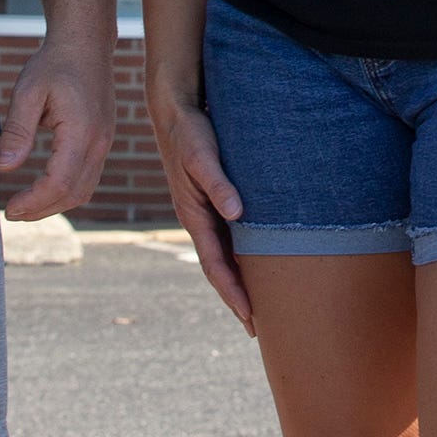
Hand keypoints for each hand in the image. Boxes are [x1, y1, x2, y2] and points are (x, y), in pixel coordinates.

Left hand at [0, 39, 113, 221]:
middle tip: (12, 212)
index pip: (59, 183)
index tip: (9, 209)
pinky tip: (45, 187)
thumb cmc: (55, 64)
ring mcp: (105, 142)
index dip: (33, 202)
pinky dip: (67, 191)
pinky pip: (89, 177)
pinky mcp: (103, 140)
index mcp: (82, 131)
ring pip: (84, 190)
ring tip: (26, 205)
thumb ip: (17, 131)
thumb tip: (4, 168)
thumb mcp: (27, 92)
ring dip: (56, 204)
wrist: (86, 43)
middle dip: (42, 210)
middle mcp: (99, 142)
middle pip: (74, 194)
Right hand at [148, 94, 251, 332]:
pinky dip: (241, 254)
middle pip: (219, 268)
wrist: (176, 108)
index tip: (250, 318)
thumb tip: (236, 212)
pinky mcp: (212, 198)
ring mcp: (205, 210)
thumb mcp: (202, 155)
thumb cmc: (190, 131)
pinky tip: (256, 258)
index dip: (233, 293)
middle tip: (258, 327)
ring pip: (224, 253)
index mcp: (194, 216)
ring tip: (259, 303)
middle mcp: (199, 218)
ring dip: (239, 279)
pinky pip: (228, 235)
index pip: (215, 265)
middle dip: (237, 297)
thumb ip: (218, 183)